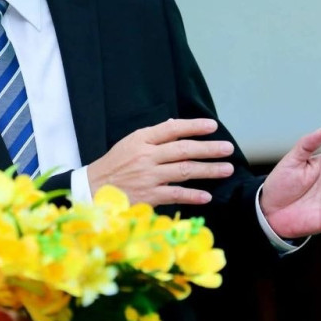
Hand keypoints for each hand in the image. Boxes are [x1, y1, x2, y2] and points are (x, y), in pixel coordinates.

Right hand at [87, 118, 234, 206]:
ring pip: (184, 171)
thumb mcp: (129, 143)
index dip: (193, 126)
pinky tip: (207, 196)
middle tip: (227, 149)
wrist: (93, 189)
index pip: (171, 129)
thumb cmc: (114, 165)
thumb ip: (153, 135)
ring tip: (226, 169)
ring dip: (208, 170)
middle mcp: (146, 156)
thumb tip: (174, 124)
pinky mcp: (149, 196)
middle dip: (208, 149)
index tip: (212, 126)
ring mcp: (148, 176)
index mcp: (140, 139)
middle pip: (183, 150)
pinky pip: (176, 194)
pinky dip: (192, 195)